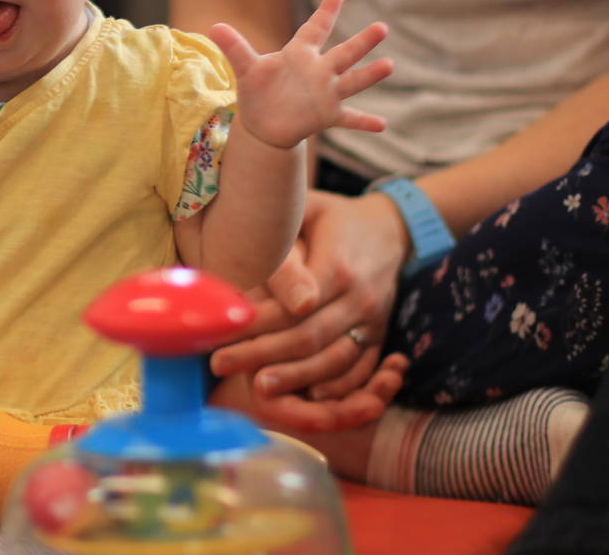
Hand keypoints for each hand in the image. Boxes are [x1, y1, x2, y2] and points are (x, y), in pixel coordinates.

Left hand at [208, 0, 392, 148]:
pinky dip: (364, 121)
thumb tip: (213, 25)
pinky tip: (382, 124)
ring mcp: (326, 93)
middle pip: (344, 53)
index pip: (314, 29)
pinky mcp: (327, 115)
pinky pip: (349, 118)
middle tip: (381, 28)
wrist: (264, 123)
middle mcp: (319, 71)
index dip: (324, 13)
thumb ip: (234, 48)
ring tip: (388, 65)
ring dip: (369, 75)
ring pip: (352, 81)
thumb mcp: (246, 69)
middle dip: (362, 42)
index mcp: (300, 55)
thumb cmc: (258, 90)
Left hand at [210, 190, 409, 428]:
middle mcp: (359, 299)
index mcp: (338, 268)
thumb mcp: (308, 212)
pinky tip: (309, 396)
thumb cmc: (332, 218)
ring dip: (295, 377)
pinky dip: (338, 387)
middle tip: (219, 364)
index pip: (292, 307)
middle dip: (261, 354)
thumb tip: (279, 288)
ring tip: (258, 387)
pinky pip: (361, 369)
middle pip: (308, 338)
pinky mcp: (378, 335)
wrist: (391, 229)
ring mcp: (372, 321)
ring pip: (334, 359)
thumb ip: (289, 250)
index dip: (254, 323)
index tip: (218, 332)